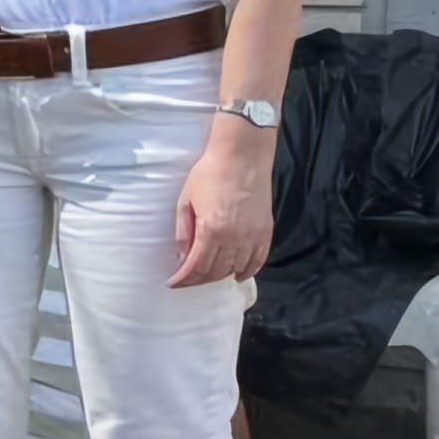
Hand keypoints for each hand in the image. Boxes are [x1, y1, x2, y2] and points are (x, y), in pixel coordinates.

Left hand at [171, 125, 274, 287]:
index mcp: (211, 230)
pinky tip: (237, 274)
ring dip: (220, 276)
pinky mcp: (266, 231)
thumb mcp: (186, 200)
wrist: (242, 155)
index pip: (196, 266)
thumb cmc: (210, 173)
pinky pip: (258, 261)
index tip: (173, 282)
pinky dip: (247, 271)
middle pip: (215, 271)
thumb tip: (181, 256)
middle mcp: (234, 238)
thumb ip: (183, 231)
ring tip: (207, 275)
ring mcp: (253, 236)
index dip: (183, 278)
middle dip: (198, 279)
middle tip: (187, 279)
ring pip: (236, 269)